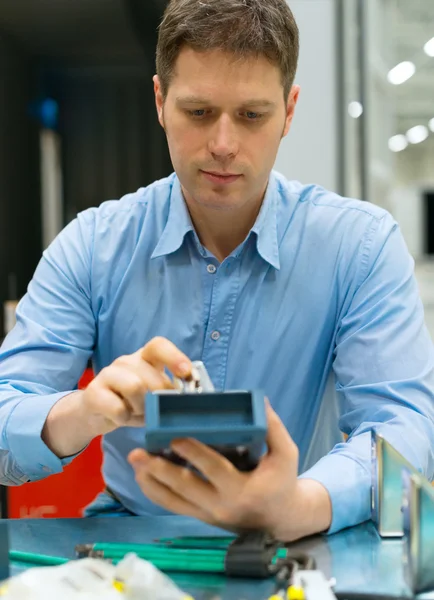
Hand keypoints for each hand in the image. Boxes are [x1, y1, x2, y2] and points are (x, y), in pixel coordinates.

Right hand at [80, 337, 191, 435]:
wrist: (95, 413)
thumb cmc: (132, 403)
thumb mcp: (154, 396)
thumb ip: (172, 392)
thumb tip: (194, 396)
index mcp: (145, 358)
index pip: (159, 346)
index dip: (175, 357)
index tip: (187, 374)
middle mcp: (126, 361)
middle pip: (152, 375)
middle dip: (161, 398)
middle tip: (158, 410)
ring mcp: (108, 374)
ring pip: (135, 386)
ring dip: (143, 407)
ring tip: (139, 413)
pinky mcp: (93, 392)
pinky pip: (117, 407)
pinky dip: (124, 417)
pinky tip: (122, 418)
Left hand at [128, 401, 331, 540]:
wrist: (280, 520)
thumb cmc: (282, 482)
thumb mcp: (287, 455)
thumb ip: (274, 429)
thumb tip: (260, 402)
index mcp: (242, 489)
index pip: (214, 469)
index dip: (194, 454)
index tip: (174, 438)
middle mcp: (221, 505)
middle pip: (186, 487)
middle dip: (160, 470)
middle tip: (139, 453)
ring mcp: (208, 514)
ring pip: (174, 500)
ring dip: (151, 481)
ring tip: (134, 463)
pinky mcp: (201, 517)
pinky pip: (174, 507)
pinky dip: (155, 493)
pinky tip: (142, 477)